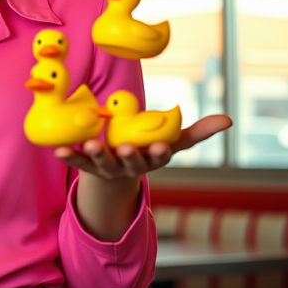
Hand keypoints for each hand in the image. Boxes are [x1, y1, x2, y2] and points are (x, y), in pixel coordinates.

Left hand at [53, 114, 232, 179]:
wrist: (117, 167)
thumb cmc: (149, 147)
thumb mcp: (173, 141)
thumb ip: (198, 132)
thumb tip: (229, 120)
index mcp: (151, 158)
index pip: (158, 157)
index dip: (159, 153)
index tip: (160, 146)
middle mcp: (130, 166)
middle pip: (130, 163)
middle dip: (128, 156)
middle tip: (126, 148)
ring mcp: (108, 167)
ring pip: (101, 163)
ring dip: (95, 155)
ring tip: (88, 145)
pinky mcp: (87, 165)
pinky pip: (76, 161)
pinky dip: (68, 156)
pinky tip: (58, 150)